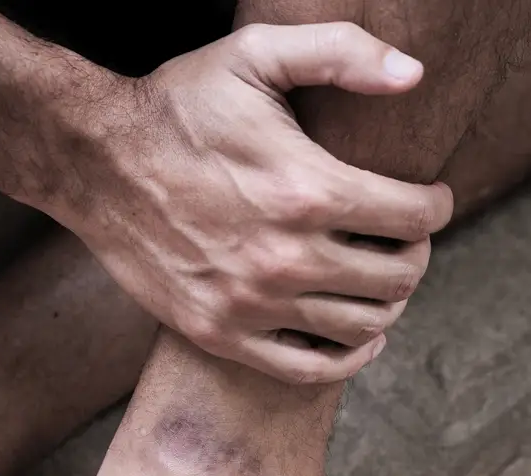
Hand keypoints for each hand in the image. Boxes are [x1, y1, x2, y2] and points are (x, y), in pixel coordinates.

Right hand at [50, 22, 454, 383]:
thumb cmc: (178, 104)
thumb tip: (413, 75)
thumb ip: (340, 52)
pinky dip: (347, 358)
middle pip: (398, 277)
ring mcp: (252, 304)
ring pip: (362, 326)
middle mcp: (285, 257)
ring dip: (387, 302)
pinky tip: (358, 336)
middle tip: (403, 237)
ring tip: (378, 276)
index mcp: (307, 190)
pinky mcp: (221, 334)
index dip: (436, 205)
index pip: (415, 217)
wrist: (94, 163)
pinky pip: (308, 369)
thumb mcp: (255, 53)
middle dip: (414, 253)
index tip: (429, 198)